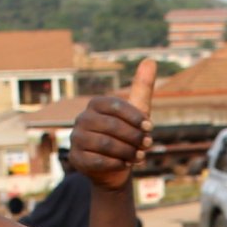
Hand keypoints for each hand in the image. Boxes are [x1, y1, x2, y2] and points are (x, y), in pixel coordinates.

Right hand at [70, 60, 155, 192]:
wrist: (115, 166)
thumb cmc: (127, 134)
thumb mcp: (137, 112)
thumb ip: (142, 88)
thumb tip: (150, 60)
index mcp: (96, 104)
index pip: (115, 106)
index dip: (135, 117)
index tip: (150, 127)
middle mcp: (82, 119)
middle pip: (111, 127)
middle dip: (134, 137)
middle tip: (148, 145)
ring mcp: (76, 139)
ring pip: (105, 145)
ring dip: (127, 152)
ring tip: (140, 156)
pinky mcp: (76, 158)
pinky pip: (97, 161)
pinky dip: (116, 164)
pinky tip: (126, 165)